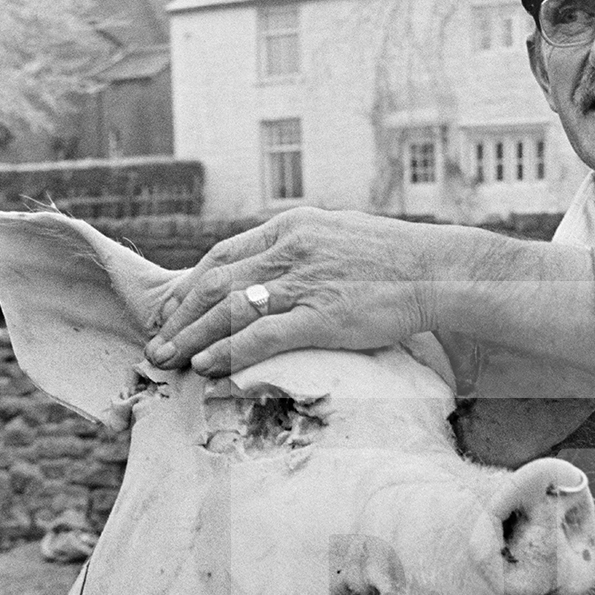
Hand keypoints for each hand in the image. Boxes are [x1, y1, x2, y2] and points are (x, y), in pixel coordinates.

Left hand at [145, 207, 434, 377]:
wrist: (438, 270)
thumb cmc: (396, 259)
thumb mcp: (339, 237)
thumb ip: (302, 251)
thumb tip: (275, 271)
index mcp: (291, 228)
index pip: (221, 255)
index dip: (189, 286)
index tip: (171, 312)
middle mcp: (290, 250)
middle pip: (214, 283)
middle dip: (179, 317)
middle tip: (156, 344)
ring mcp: (305, 282)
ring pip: (228, 310)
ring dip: (192, 338)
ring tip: (167, 361)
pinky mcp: (322, 316)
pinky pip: (262, 335)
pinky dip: (229, 351)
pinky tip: (208, 367)